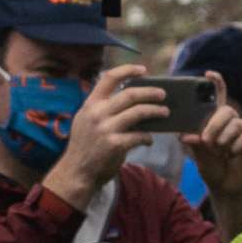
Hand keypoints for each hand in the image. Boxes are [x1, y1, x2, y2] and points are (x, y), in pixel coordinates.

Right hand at [42, 65, 165, 206]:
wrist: (76, 172)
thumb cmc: (85, 146)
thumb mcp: (86, 121)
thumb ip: (102, 108)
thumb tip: (130, 98)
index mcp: (91, 104)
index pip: (109, 78)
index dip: (128, 70)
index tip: (143, 70)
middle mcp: (97, 113)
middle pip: (130, 94)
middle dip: (150, 93)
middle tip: (162, 95)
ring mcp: (106, 129)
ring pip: (138, 112)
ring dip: (155, 111)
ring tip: (165, 112)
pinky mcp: (115, 145)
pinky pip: (139, 135)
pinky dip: (147, 137)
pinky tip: (149, 139)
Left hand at [184, 73, 241, 195]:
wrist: (225, 187)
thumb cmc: (212, 167)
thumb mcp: (199, 155)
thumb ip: (194, 143)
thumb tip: (185, 135)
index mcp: (216, 121)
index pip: (219, 98)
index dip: (216, 84)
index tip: (207, 74)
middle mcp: (231, 123)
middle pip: (227, 110)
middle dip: (214, 124)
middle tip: (206, 141)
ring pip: (237, 124)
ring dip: (224, 139)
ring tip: (220, 151)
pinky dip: (236, 147)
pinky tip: (232, 155)